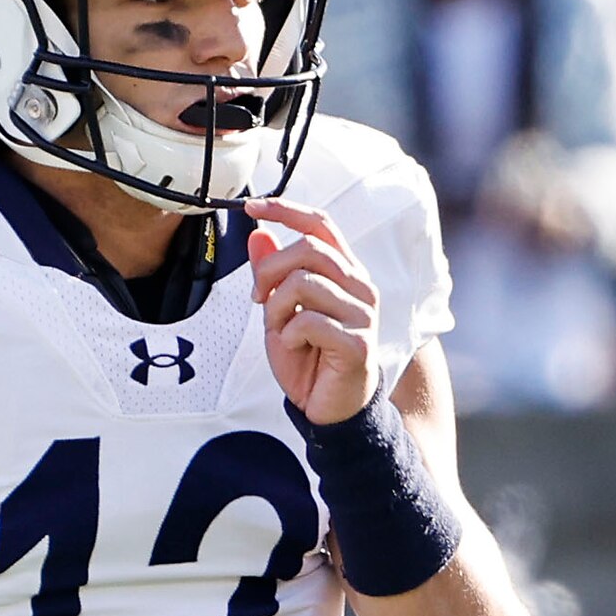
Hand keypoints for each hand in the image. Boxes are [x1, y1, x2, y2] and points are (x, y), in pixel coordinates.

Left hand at [243, 195, 384, 424]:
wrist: (329, 409)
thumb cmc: (309, 360)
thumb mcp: (279, 312)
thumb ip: (271, 275)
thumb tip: (258, 233)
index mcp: (345, 272)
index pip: (321, 224)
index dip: (286, 210)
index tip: (251, 206)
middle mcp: (361, 287)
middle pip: (308, 248)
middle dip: (269, 270)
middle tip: (257, 299)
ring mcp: (363, 314)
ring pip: (304, 282)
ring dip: (277, 309)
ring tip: (281, 332)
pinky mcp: (358, 342)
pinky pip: (308, 321)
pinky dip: (289, 336)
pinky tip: (297, 349)